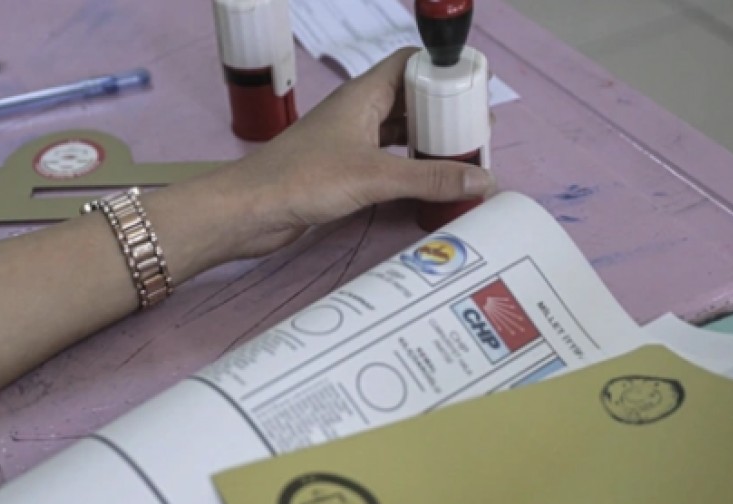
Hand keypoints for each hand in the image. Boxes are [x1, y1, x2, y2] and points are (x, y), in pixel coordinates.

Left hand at [191, 47, 495, 265]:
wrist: (249, 211)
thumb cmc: (303, 179)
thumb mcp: (375, 177)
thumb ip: (430, 177)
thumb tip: (483, 178)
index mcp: (363, 94)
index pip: (411, 63)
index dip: (442, 69)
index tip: (474, 89)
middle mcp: (357, 112)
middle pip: (410, 99)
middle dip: (443, 112)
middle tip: (478, 132)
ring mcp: (348, 141)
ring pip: (398, 132)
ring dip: (427, 142)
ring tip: (462, 158)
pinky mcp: (340, 171)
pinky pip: (385, 160)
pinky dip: (408, 166)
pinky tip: (427, 182)